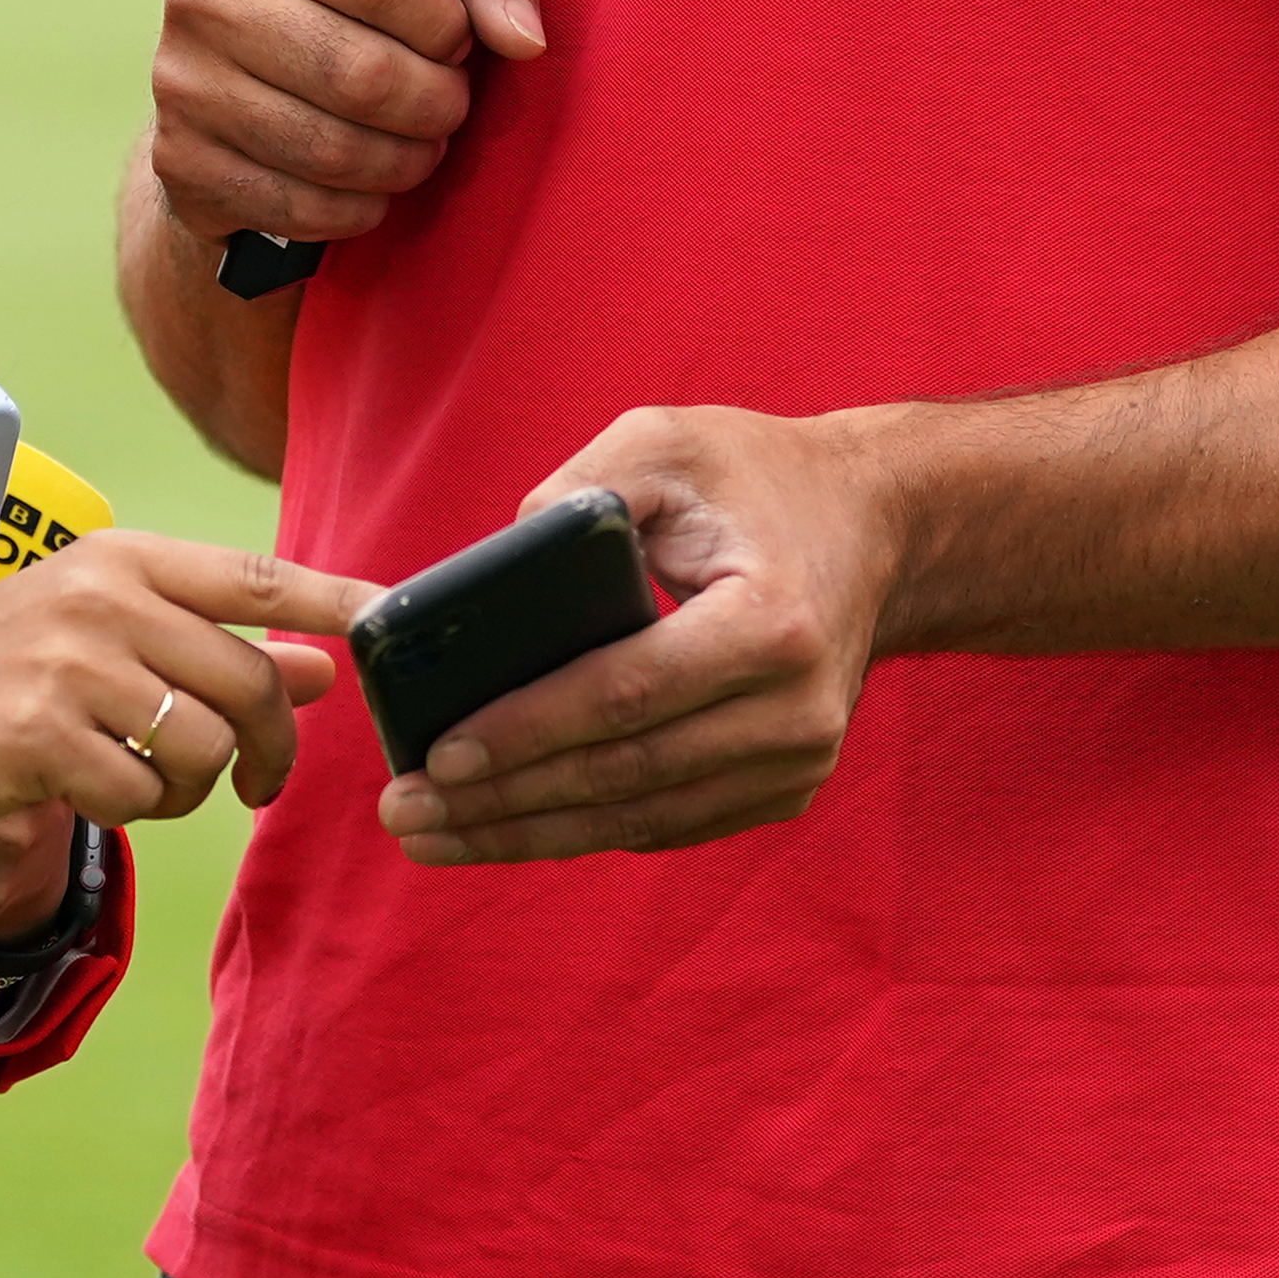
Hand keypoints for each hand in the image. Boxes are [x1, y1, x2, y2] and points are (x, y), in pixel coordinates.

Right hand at [0, 531, 376, 954]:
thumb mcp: (99, 637)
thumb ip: (210, 647)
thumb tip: (324, 670)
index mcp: (120, 559)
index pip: (256, 577)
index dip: (334, 603)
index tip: (394, 622)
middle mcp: (102, 598)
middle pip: (250, 681)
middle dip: (270, 747)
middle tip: (260, 783)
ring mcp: (72, 664)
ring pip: (204, 747)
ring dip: (191, 787)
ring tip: (139, 777)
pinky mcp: (45, 736)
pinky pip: (146, 797)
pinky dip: (136, 813)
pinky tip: (91, 793)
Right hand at [147, 0, 548, 262]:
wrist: (236, 94)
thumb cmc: (350, 17)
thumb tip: (524, 39)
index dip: (443, 22)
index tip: (451, 40)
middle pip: (361, 72)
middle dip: (433, 105)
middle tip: (446, 108)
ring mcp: (179, 82)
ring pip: (334, 148)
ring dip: (402, 163)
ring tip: (417, 148)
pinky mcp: (178, 163)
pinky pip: (299, 205)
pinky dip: (356, 209)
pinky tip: (367, 188)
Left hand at [380, 407, 897, 865]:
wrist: (874, 527)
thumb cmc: (753, 476)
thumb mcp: (666, 444)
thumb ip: (576, 491)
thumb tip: (483, 581)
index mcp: (769, 621)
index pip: (626, 693)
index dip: (529, 728)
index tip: (441, 751)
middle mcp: (795, 708)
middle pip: (625, 771)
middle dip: (504, 797)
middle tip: (405, 807)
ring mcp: (797, 759)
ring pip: (641, 815)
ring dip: (529, 832)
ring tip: (433, 833)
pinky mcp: (785, 786)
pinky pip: (668, 822)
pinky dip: (585, 829)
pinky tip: (507, 828)